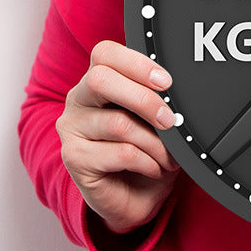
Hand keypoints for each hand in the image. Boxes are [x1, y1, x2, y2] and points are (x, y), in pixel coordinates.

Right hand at [57, 40, 180, 235]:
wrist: (132, 196)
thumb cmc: (144, 148)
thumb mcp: (152, 117)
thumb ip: (155, 96)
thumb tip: (178, 94)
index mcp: (96, 79)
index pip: (104, 53)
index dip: (137, 64)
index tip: (166, 82)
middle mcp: (78, 99)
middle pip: (101, 80)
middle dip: (144, 99)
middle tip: (170, 120)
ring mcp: (71, 129)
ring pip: (118, 123)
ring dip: (154, 142)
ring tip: (169, 156)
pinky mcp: (74, 159)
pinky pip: (120, 153)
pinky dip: (147, 161)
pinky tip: (155, 168)